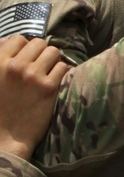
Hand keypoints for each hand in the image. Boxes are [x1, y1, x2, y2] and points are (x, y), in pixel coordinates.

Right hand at [0, 35, 69, 158]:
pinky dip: (62, 72)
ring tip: (49, 72)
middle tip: (40, 66)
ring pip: (53, 52)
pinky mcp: (49, 88)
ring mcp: (33, 76)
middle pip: (38, 43)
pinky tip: (56, 81)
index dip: (25, 48)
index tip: (27, 58)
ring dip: (53, 61)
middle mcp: (15, 66)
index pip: (19, 39)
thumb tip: (7, 41)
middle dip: (40, 53)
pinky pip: (63, 67)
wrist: (6, 137)